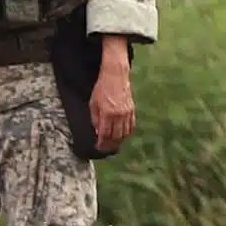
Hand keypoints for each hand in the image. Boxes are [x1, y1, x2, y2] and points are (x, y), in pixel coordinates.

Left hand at [89, 37, 135, 155]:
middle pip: (115, 136)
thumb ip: (95, 119)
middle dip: (109, 145)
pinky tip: (122, 135)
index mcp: (107, 113)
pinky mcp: (132, 110)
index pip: (104, 134)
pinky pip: (131, 126)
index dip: (101, 143)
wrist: (115, 76)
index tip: (98, 147)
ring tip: (113, 144)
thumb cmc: (101, 89)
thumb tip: (98, 131)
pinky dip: (127, 133)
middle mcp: (118, 115)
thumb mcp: (93, 103)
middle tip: (105, 148)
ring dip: (118, 141)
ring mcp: (127, 113)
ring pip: (124, 133)